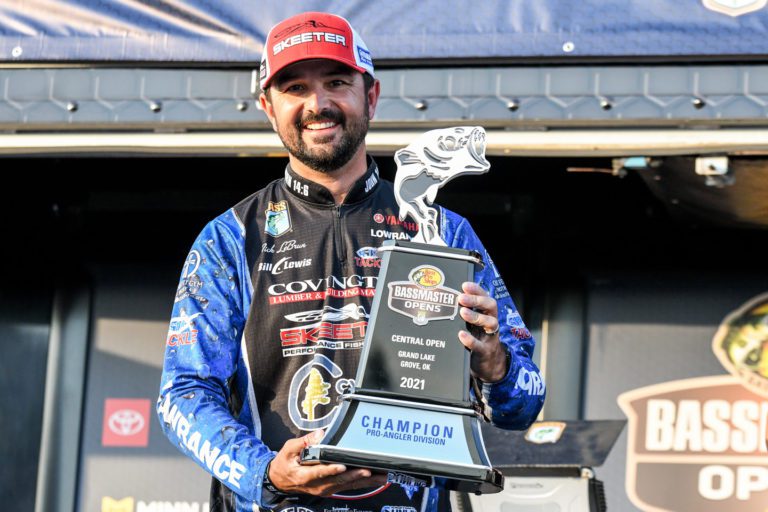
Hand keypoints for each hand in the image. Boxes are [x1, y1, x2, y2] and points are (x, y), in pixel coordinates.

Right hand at [268, 429, 386, 496]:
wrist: (281, 481)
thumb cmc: (285, 463)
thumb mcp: (288, 449)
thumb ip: (304, 442)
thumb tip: (320, 434)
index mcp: (304, 475)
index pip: (319, 473)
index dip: (331, 470)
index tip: (342, 466)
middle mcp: (317, 485)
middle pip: (338, 481)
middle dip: (355, 476)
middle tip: (369, 470)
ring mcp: (325, 488)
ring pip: (347, 485)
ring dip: (365, 481)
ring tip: (381, 476)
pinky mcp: (332, 488)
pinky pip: (349, 486)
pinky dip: (363, 482)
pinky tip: (376, 479)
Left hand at [458, 281, 507, 382]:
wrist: (486, 366)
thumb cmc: (475, 339)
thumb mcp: (470, 325)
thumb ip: (462, 314)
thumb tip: (443, 301)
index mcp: (486, 313)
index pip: (485, 297)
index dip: (476, 290)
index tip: (464, 285)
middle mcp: (490, 322)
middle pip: (491, 306)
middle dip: (476, 300)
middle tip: (461, 298)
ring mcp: (490, 337)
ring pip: (491, 323)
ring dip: (476, 316)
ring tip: (462, 313)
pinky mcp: (485, 352)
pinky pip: (480, 345)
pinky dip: (470, 340)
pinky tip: (461, 335)